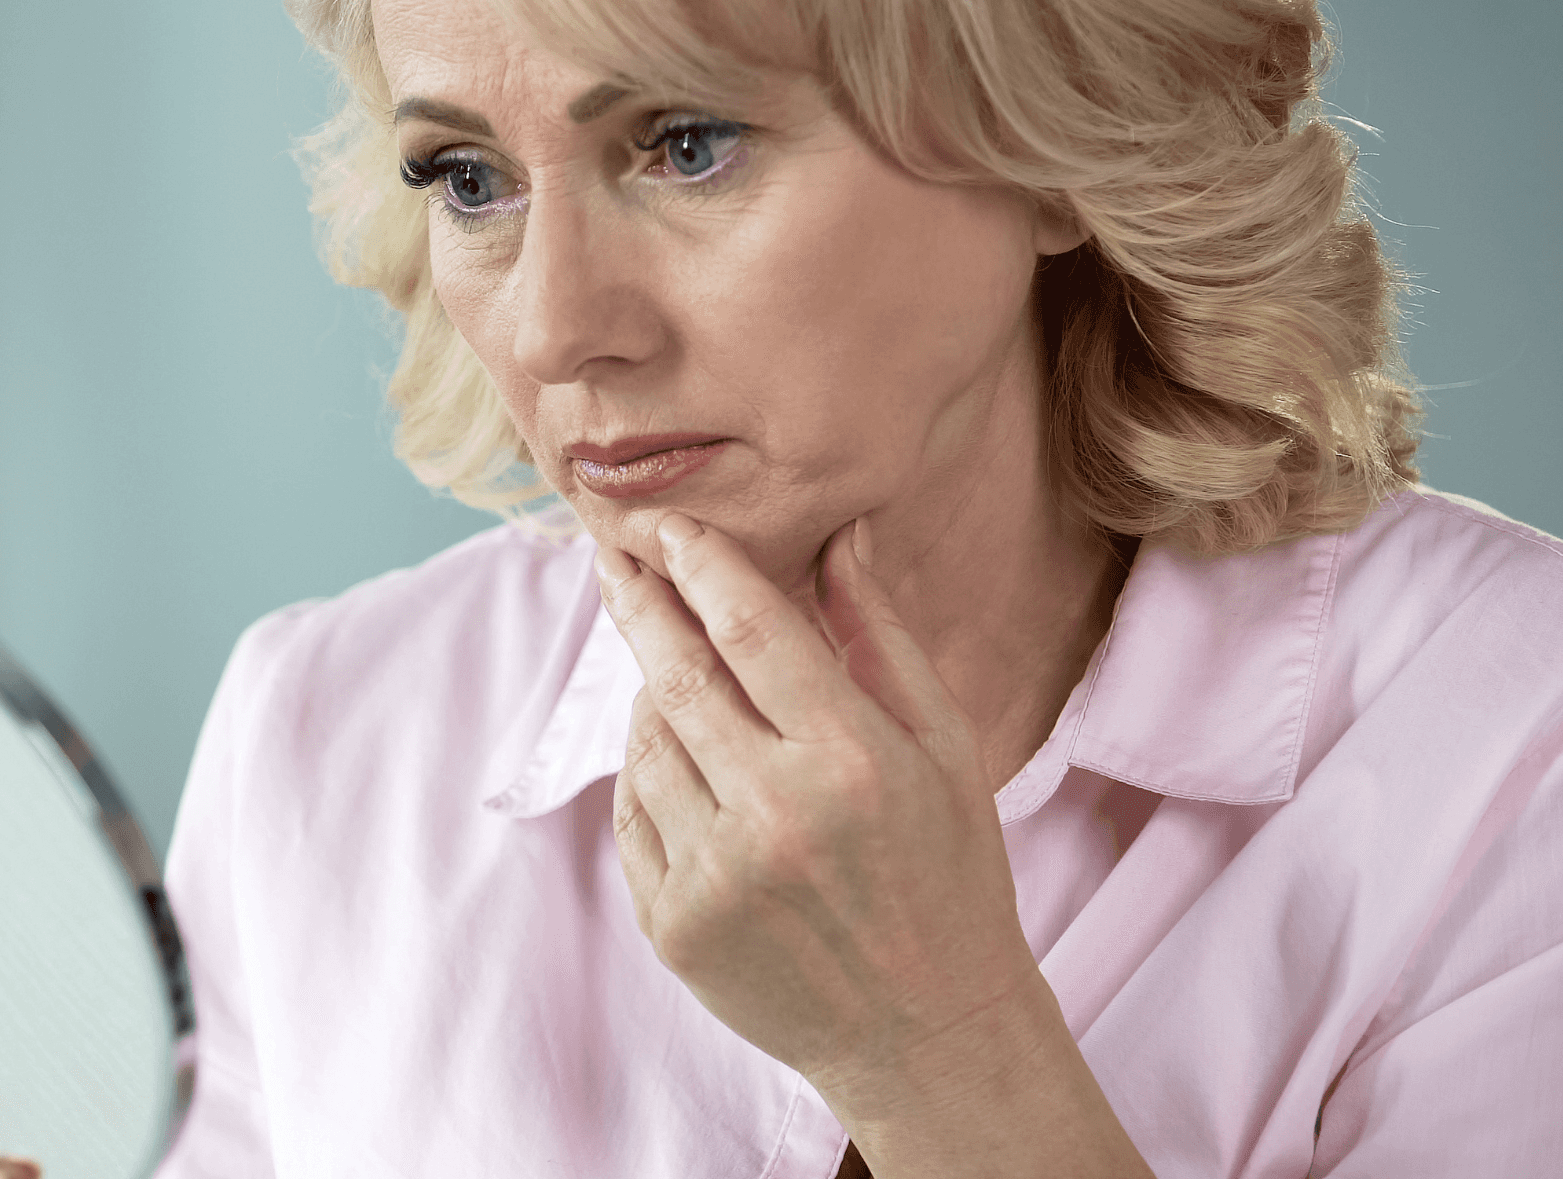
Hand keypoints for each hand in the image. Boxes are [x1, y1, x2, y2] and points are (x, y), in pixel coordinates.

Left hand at [595, 513, 1049, 1102]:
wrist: (928, 1035)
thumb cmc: (948, 875)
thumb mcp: (944, 748)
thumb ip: (880, 637)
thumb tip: (837, 536)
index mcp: (850, 762)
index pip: (752, 629)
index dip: (703, 566)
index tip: (670, 527)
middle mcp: (774, 817)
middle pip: (677, 676)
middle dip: (639, 603)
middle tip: (613, 555)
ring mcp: (714, 878)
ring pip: (645, 745)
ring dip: (649, 693)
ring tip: (669, 667)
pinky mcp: (672, 928)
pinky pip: (633, 815)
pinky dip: (645, 771)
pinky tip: (674, 754)